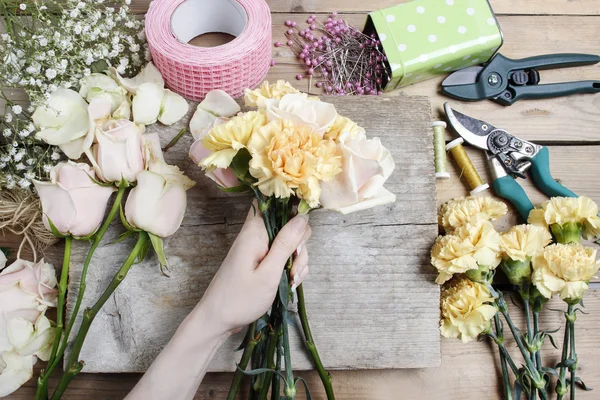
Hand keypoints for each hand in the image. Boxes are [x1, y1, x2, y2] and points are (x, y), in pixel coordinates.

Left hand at [198, 203, 311, 333]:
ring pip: (289, 242)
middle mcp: (257, 235)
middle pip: (288, 224)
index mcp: (254, 232)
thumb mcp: (268, 273)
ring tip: (291, 280)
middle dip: (299, 244)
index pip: (272, 200)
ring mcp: (260, 248)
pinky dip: (290, 268)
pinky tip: (290, 283)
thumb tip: (302, 217)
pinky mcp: (262, 261)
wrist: (218, 320)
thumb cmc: (240, 299)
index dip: (291, 205)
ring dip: (296, 260)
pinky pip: (283, 256)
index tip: (301, 229)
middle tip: (294, 266)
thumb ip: (286, 244)